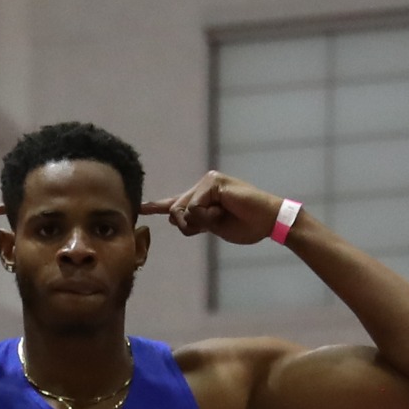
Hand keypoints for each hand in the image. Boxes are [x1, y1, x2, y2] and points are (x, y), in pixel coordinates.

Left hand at [148, 170, 288, 245]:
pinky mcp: (213, 182)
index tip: (141, 208)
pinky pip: (194, 207)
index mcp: (203, 197)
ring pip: (184, 210)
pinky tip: (223, 211)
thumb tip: (172, 219)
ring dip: (201, 222)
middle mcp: (203, 185)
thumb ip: (194, 222)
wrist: (268, 221)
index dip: (158, 207)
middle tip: (215, 223)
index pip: (177, 204)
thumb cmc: (246, 225)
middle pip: (177, 211)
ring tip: (222, 216)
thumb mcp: (214, 227)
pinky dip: (207, 216)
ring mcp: (208, 181)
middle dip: (190, 226)